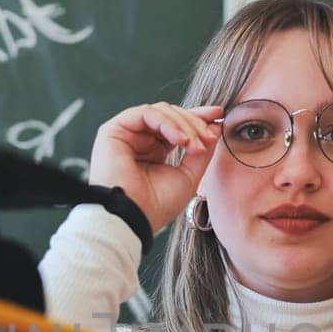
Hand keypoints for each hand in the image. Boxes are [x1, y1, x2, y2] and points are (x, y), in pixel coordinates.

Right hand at [89, 102, 222, 232]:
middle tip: (209, 137)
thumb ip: (201, 150)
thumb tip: (215, 125)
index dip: (198, 118)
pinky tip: (180, 140)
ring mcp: (126, 134)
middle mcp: (139, 140)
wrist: (132, 219)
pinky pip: (145, 113)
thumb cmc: (156, 206)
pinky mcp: (113, 130)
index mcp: (154, 151)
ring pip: (161, 112)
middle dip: (195, 122)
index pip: (177, 125)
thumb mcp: (188, 176)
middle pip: (171, 115)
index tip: (219, 116)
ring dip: (184, 124)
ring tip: (194, 145)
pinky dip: (167, 123)